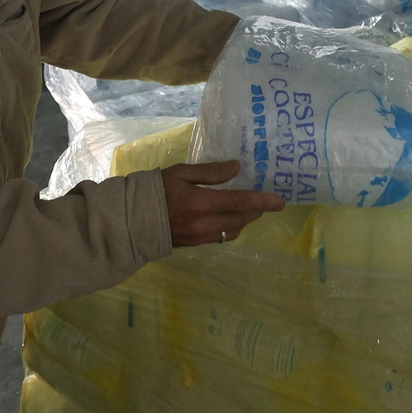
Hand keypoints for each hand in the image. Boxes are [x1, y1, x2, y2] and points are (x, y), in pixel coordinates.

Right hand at [161, 160, 284, 246]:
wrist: (131, 220)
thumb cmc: (155, 190)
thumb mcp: (181, 173)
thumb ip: (210, 172)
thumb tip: (236, 168)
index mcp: (202, 203)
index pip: (241, 202)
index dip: (263, 202)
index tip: (280, 202)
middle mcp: (204, 223)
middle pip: (240, 219)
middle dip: (256, 211)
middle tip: (266, 203)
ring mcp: (199, 237)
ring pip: (232, 231)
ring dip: (244, 221)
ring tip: (249, 210)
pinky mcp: (194, 244)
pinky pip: (219, 237)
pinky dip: (229, 229)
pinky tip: (228, 220)